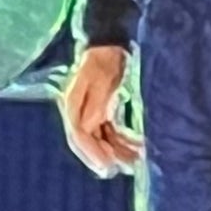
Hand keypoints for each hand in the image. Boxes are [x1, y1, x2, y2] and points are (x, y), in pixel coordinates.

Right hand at [62, 45, 141, 175]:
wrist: (110, 43)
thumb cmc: (104, 58)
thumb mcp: (99, 78)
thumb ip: (95, 102)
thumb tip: (89, 127)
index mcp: (73, 104)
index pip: (78, 136)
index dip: (92, 153)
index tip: (108, 167)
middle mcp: (79, 112)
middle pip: (89, 142)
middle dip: (107, 157)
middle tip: (126, 168)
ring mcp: (91, 113)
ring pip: (102, 139)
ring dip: (118, 151)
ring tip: (137, 161)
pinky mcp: (103, 112)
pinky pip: (111, 132)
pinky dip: (123, 141)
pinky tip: (138, 148)